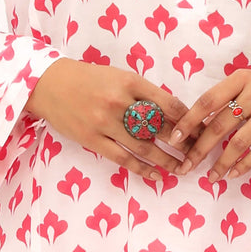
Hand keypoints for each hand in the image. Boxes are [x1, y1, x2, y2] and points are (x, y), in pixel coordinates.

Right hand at [24, 58, 195, 180]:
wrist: (49, 84)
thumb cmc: (89, 78)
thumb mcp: (119, 75)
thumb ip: (143, 92)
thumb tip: (173, 113)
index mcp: (130, 81)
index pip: (168, 103)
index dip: (188, 119)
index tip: (201, 129)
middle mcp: (120, 102)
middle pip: (160, 127)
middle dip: (183, 142)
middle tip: (199, 152)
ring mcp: (105, 122)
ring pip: (144, 146)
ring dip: (167, 160)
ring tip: (182, 169)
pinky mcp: (92, 140)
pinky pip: (122, 158)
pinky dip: (142, 169)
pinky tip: (156, 175)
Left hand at [167, 67, 250, 180]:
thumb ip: (228, 97)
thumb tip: (197, 122)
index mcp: (242, 78)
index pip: (208, 101)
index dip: (189, 121)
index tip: (174, 138)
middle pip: (219, 125)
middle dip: (199, 149)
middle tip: (186, 165)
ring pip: (239, 143)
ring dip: (221, 163)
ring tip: (210, 177)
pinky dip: (244, 166)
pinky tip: (233, 174)